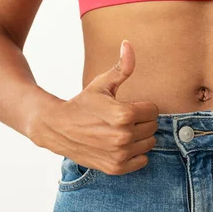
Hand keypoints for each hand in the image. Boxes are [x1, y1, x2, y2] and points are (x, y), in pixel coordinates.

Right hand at [28, 40, 159, 174]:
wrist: (58, 128)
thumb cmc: (83, 103)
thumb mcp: (102, 84)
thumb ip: (122, 67)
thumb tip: (128, 44)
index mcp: (124, 114)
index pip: (154, 111)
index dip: (142, 107)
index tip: (127, 106)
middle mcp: (123, 136)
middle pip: (153, 127)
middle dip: (141, 121)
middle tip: (123, 119)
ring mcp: (120, 154)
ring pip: (150, 144)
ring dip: (140, 138)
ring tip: (121, 131)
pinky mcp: (116, 168)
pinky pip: (143, 161)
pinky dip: (135, 154)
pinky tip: (121, 145)